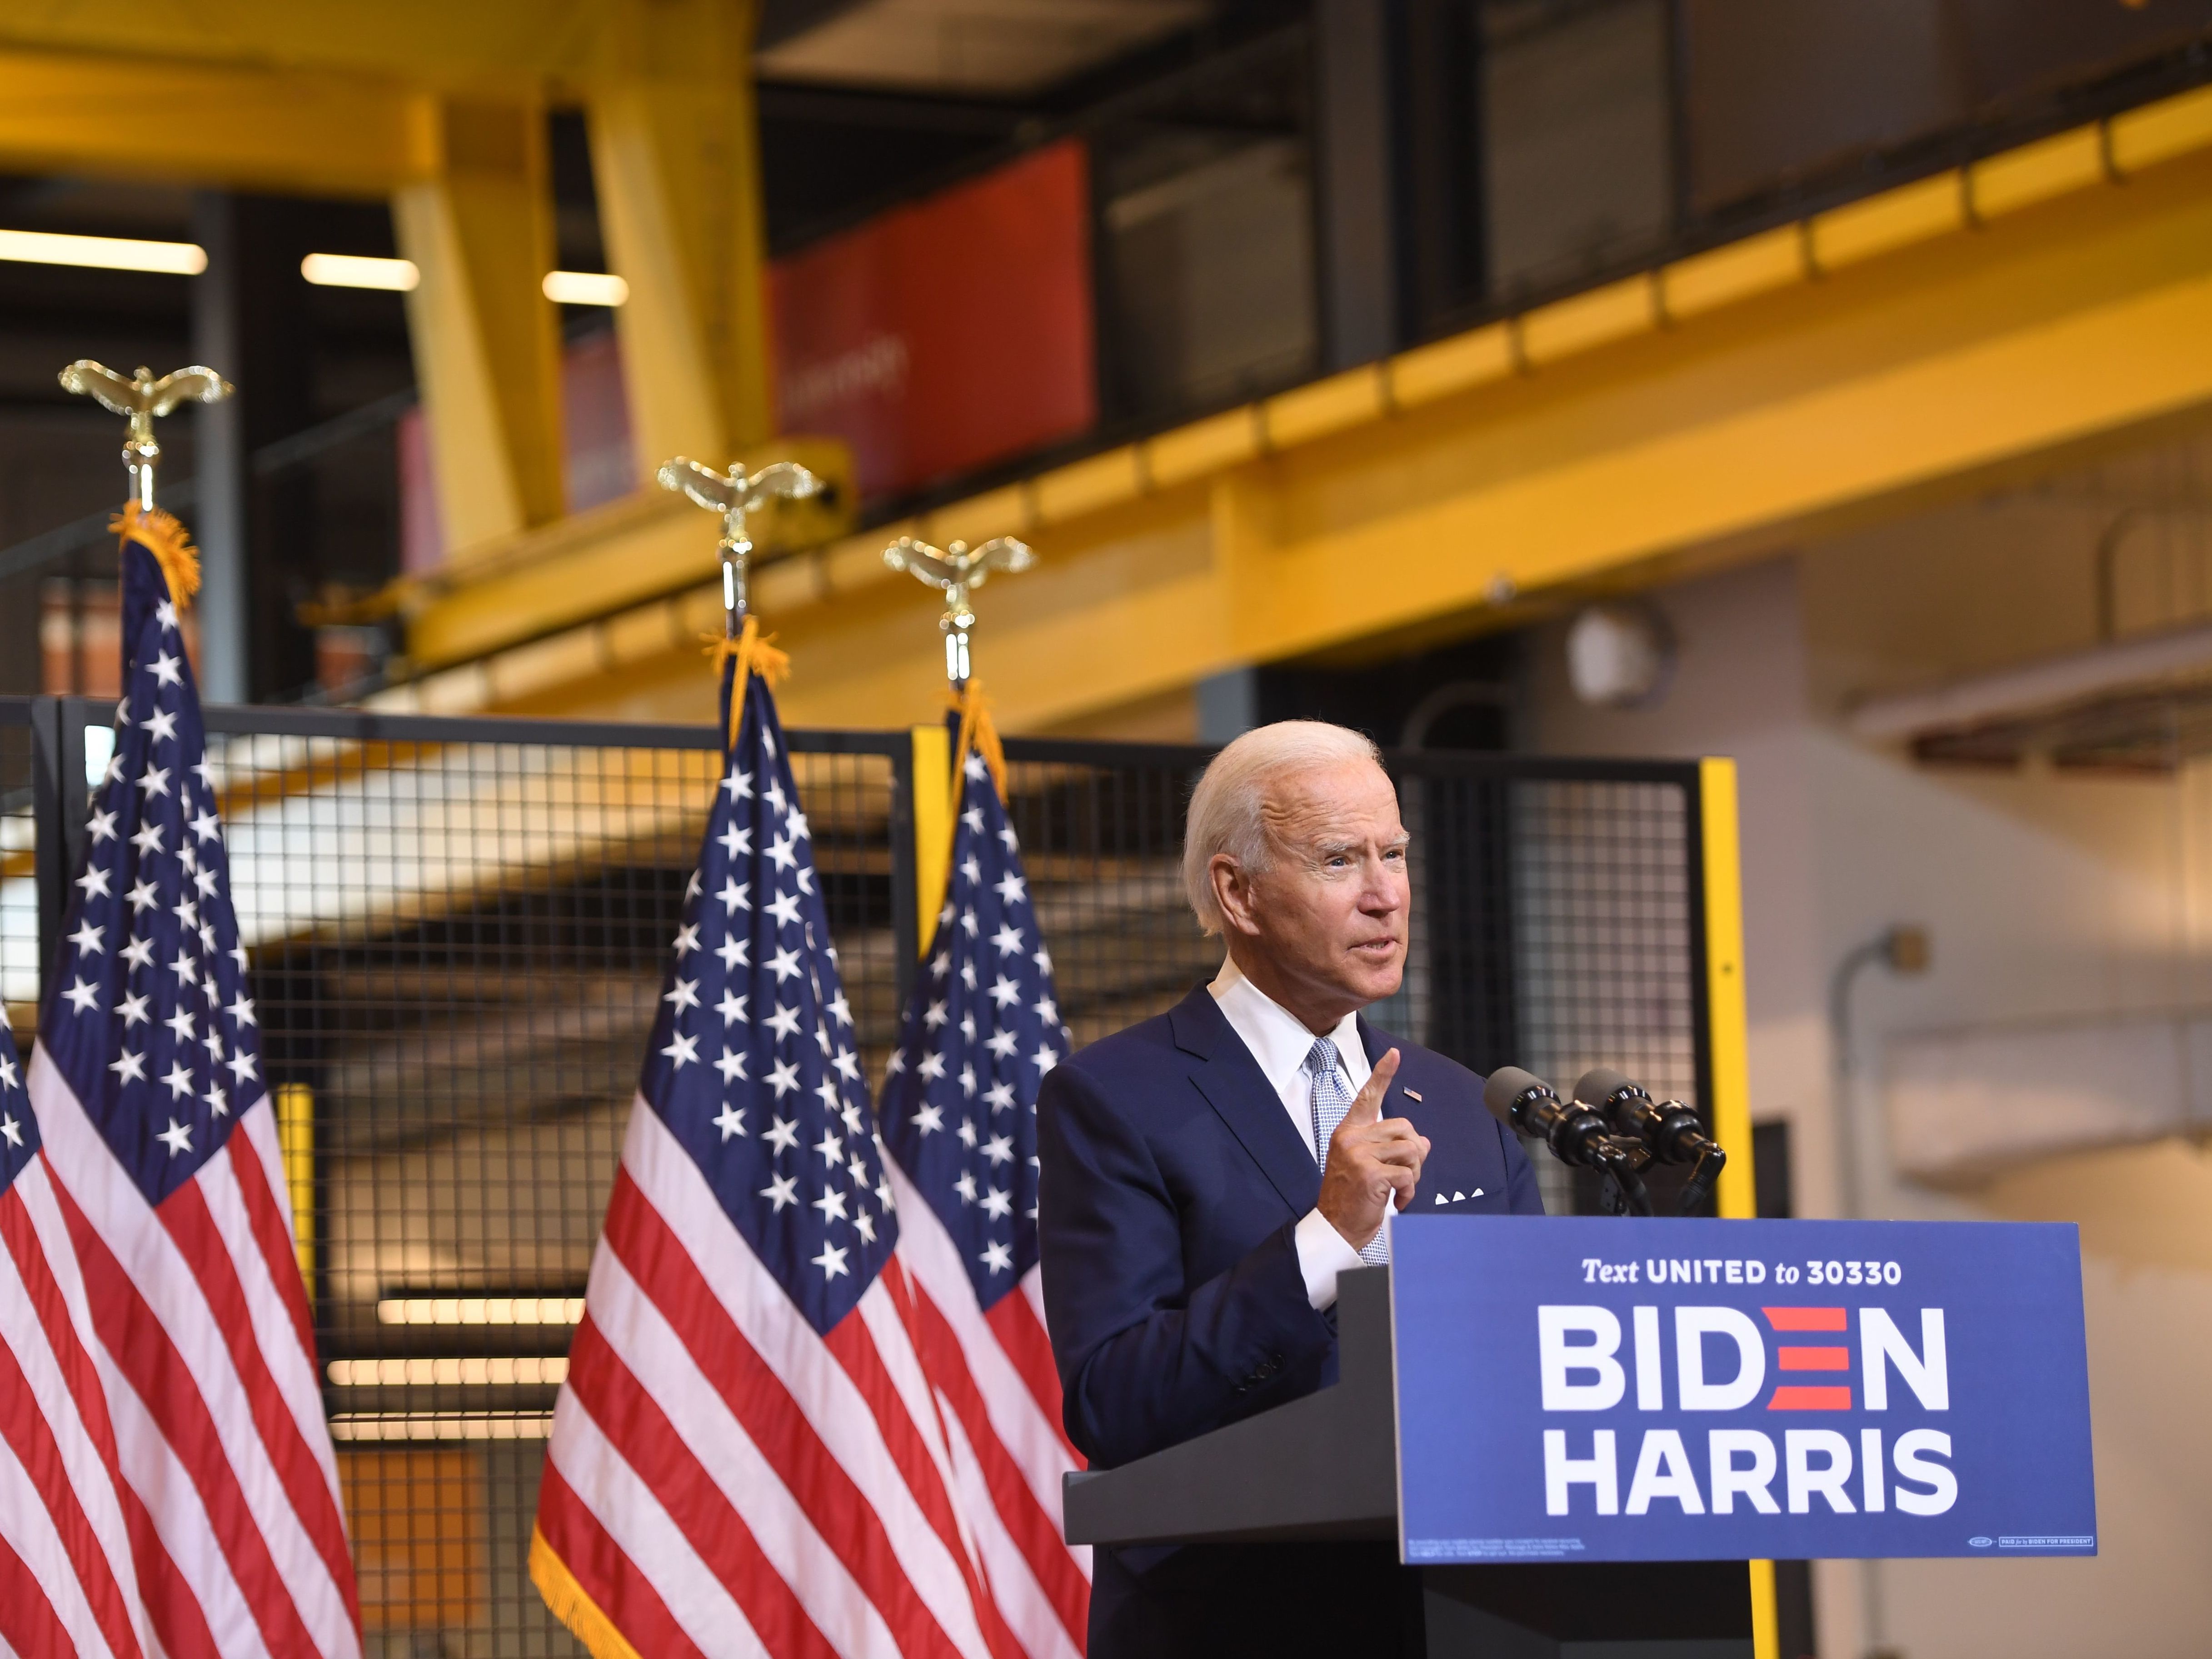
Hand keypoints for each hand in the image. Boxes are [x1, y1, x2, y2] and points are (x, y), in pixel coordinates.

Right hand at [1317, 1049, 1429, 1252]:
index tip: (1395, 1055)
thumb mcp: (1371, 1166)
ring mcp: (1358, 1155)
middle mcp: (1351, 1138)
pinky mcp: (1370, 1174)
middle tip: (1404, 1176)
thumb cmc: (1352, 1197)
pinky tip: (1397, 1201)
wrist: (1335, 1227)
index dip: (1383, 1075)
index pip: (1368, 1098)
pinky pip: (1407, 1174)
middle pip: (1404, 1128)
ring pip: (1410, 1150)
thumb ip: (1392, 1149)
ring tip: (1400, 1189)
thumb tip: (1423, 1141)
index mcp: (1349, 1132)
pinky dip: (1409, 1191)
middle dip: (1413, 1154)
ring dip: (1413, 1174)